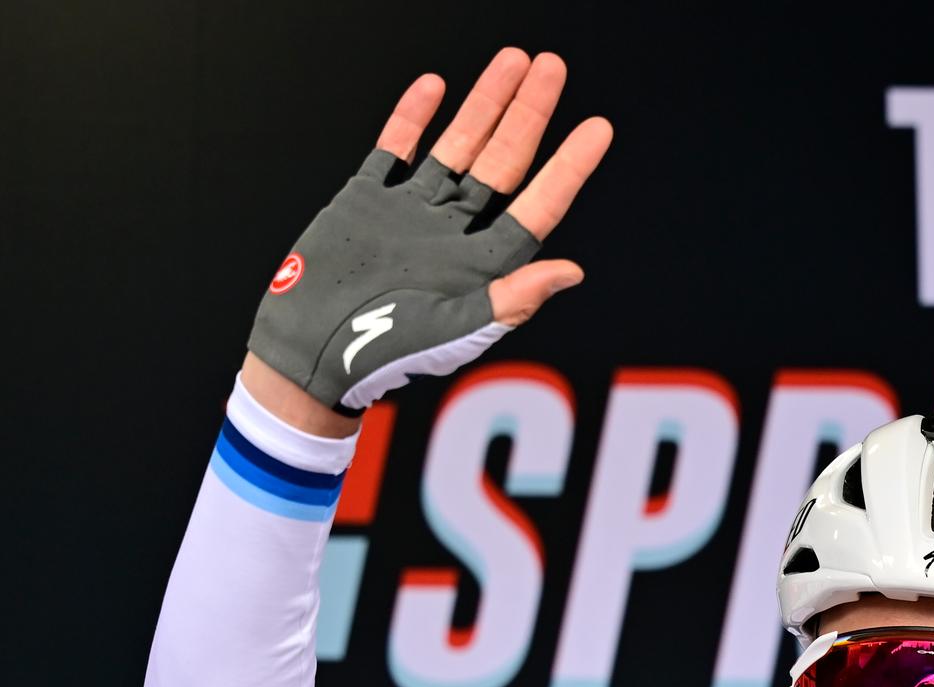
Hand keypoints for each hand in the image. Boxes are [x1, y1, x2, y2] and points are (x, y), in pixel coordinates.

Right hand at [242, 49, 611, 438]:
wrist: (311, 351)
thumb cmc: (386, 354)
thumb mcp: (457, 329)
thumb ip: (513, 299)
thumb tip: (572, 271)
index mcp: (483, 264)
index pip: (539, 205)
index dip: (569, 167)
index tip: (598, 129)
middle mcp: (454, 232)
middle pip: (503, 162)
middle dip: (528, 114)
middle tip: (552, 67)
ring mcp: (411, 212)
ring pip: (457, 145)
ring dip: (484, 104)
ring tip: (512, 61)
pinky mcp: (366, 201)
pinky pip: (394, 149)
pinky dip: (412, 118)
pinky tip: (436, 85)